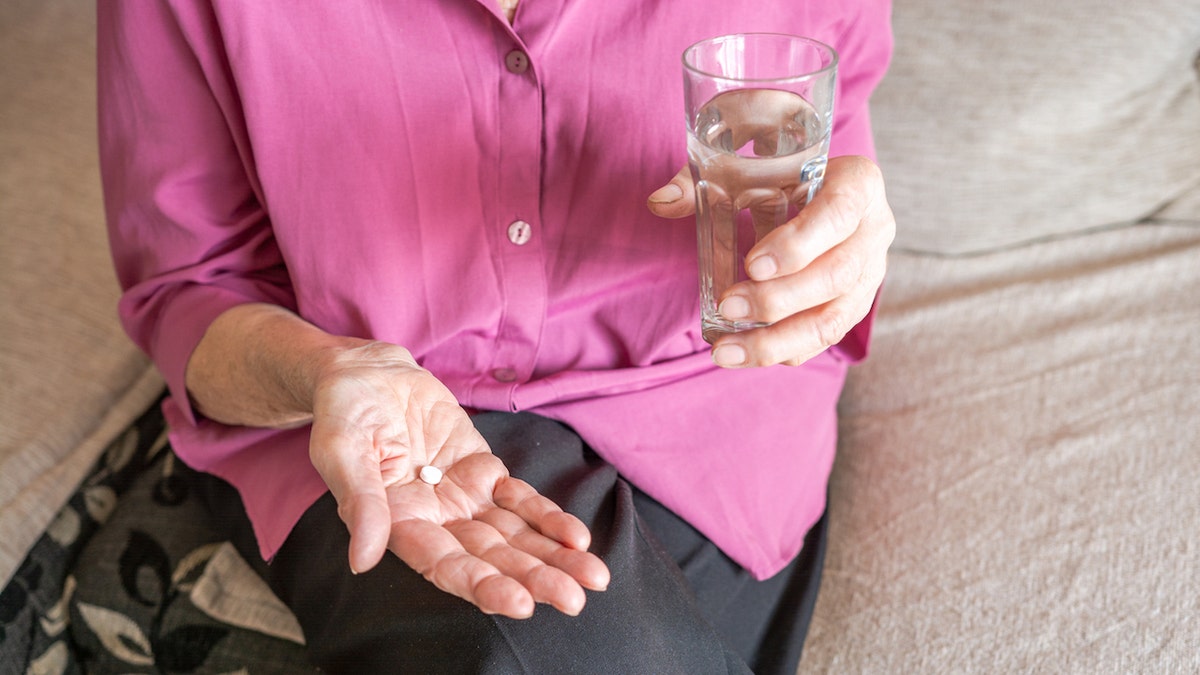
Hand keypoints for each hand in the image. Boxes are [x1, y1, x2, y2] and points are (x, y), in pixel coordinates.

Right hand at [307, 341, 609, 618]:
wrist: (366, 375)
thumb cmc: (343, 414)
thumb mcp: (342, 451)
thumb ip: (360, 503)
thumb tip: (362, 560)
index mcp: (398, 525)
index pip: (444, 565)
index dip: (481, 585)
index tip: (520, 604)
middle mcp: (435, 521)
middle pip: (489, 558)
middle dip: (533, 580)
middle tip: (574, 601)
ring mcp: (463, 498)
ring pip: (513, 536)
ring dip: (552, 558)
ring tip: (593, 578)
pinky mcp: (483, 471)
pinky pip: (521, 500)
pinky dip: (549, 518)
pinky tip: (579, 538)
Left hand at [647, 154, 894, 366]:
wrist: (818, 186)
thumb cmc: (783, 167)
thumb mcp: (751, 159)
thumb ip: (705, 177)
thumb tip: (660, 202)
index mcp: (860, 182)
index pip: (839, 213)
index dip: (798, 244)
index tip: (752, 265)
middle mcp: (875, 230)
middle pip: (837, 275)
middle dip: (779, 299)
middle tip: (728, 306)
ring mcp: (870, 273)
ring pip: (833, 318)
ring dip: (777, 340)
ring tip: (725, 351)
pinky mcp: (855, 304)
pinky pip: (824, 337)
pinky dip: (782, 350)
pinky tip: (742, 354)